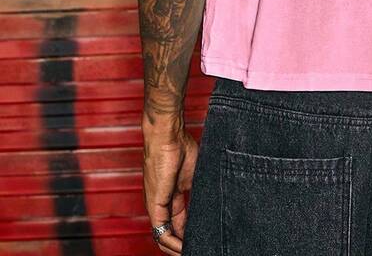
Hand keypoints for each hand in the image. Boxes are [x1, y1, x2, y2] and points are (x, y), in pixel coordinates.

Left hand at [143, 126, 197, 253]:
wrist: (169, 135)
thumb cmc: (180, 146)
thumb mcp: (195, 174)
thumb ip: (199, 190)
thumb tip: (210, 203)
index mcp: (172, 195)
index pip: (179, 223)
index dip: (188, 235)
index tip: (201, 239)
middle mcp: (161, 203)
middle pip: (170, 233)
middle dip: (183, 245)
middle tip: (198, 250)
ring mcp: (156, 205)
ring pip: (163, 237)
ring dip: (177, 249)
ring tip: (192, 252)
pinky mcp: (154, 205)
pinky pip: (161, 232)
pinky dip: (172, 244)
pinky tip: (184, 249)